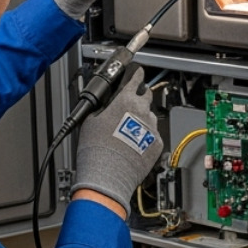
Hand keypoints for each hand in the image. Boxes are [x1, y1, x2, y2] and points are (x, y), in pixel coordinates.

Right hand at [70, 65, 163, 209]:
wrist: (108, 174)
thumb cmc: (97, 149)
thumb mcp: (90, 120)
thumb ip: (102, 106)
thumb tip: (104, 102)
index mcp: (125, 100)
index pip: (136, 78)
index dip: (136, 74)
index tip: (137, 72)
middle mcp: (142, 111)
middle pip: (147, 95)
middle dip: (140, 96)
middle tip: (130, 103)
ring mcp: (152, 127)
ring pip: (149, 116)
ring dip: (141, 119)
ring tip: (127, 131)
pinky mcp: (157, 143)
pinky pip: (153, 134)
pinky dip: (145, 136)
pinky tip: (133, 144)